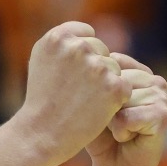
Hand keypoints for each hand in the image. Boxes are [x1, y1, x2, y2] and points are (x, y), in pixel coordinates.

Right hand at [17, 22, 129, 163]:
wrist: (42, 133)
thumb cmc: (42, 98)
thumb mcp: (42, 58)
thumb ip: (64, 41)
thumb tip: (88, 32)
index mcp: (59, 37)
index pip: (87, 33)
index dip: (82, 55)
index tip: (70, 74)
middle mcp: (78, 47)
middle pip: (101, 50)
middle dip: (94, 68)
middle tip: (76, 91)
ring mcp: (97, 66)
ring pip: (114, 67)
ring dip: (105, 83)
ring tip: (84, 100)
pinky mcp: (113, 86)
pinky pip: (124, 85)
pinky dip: (116, 98)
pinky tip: (97, 109)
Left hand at [85, 53, 166, 165]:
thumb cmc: (100, 135)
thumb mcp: (91, 101)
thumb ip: (94, 80)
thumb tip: (93, 69)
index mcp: (139, 72)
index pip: (111, 63)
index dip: (97, 88)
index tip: (101, 108)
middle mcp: (154, 81)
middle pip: (116, 80)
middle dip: (105, 104)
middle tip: (112, 123)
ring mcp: (161, 97)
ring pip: (121, 98)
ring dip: (112, 119)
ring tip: (120, 130)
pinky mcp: (163, 116)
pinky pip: (127, 117)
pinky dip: (120, 131)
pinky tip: (127, 138)